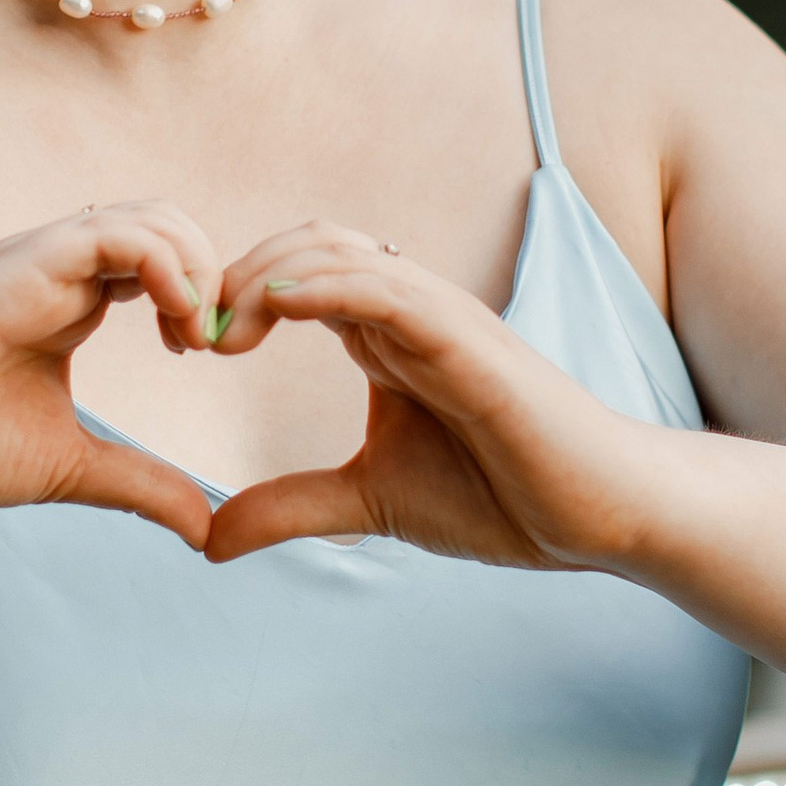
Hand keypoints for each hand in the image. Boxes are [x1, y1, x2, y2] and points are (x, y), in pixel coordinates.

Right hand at [0, 203, 225, 549]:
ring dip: (193, 264)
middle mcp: (56, 272)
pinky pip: (104, 235)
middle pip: (163, 224)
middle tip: (215, 340)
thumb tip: (208, 528)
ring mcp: (34, 265)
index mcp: (70, 303)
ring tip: (195, 333)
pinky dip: (158, 263)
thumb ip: (138, 485)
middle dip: (211, 271)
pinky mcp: (12, 272)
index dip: (203, 293)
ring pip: (142, 218)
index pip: (160, 260)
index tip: (213, 351)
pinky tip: (172, 318)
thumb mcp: (68, 468)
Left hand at [201, 221, 646, 571]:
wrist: (600, 518)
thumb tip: (208, 539)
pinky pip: (388, 288)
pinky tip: (278, 306)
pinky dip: (326, 285)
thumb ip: (292, 507)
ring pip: (340, 252)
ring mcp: (440, 319)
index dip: (233, 298)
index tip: (185, 348)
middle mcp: (409, 314)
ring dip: (267, 273)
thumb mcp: (370, 502)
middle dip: (235, 274)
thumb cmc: (505, 498)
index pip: (295, 278)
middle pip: (305, 246)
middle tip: (187, 331)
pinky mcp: (468, 339)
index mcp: (385, 339)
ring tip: (219, 325)